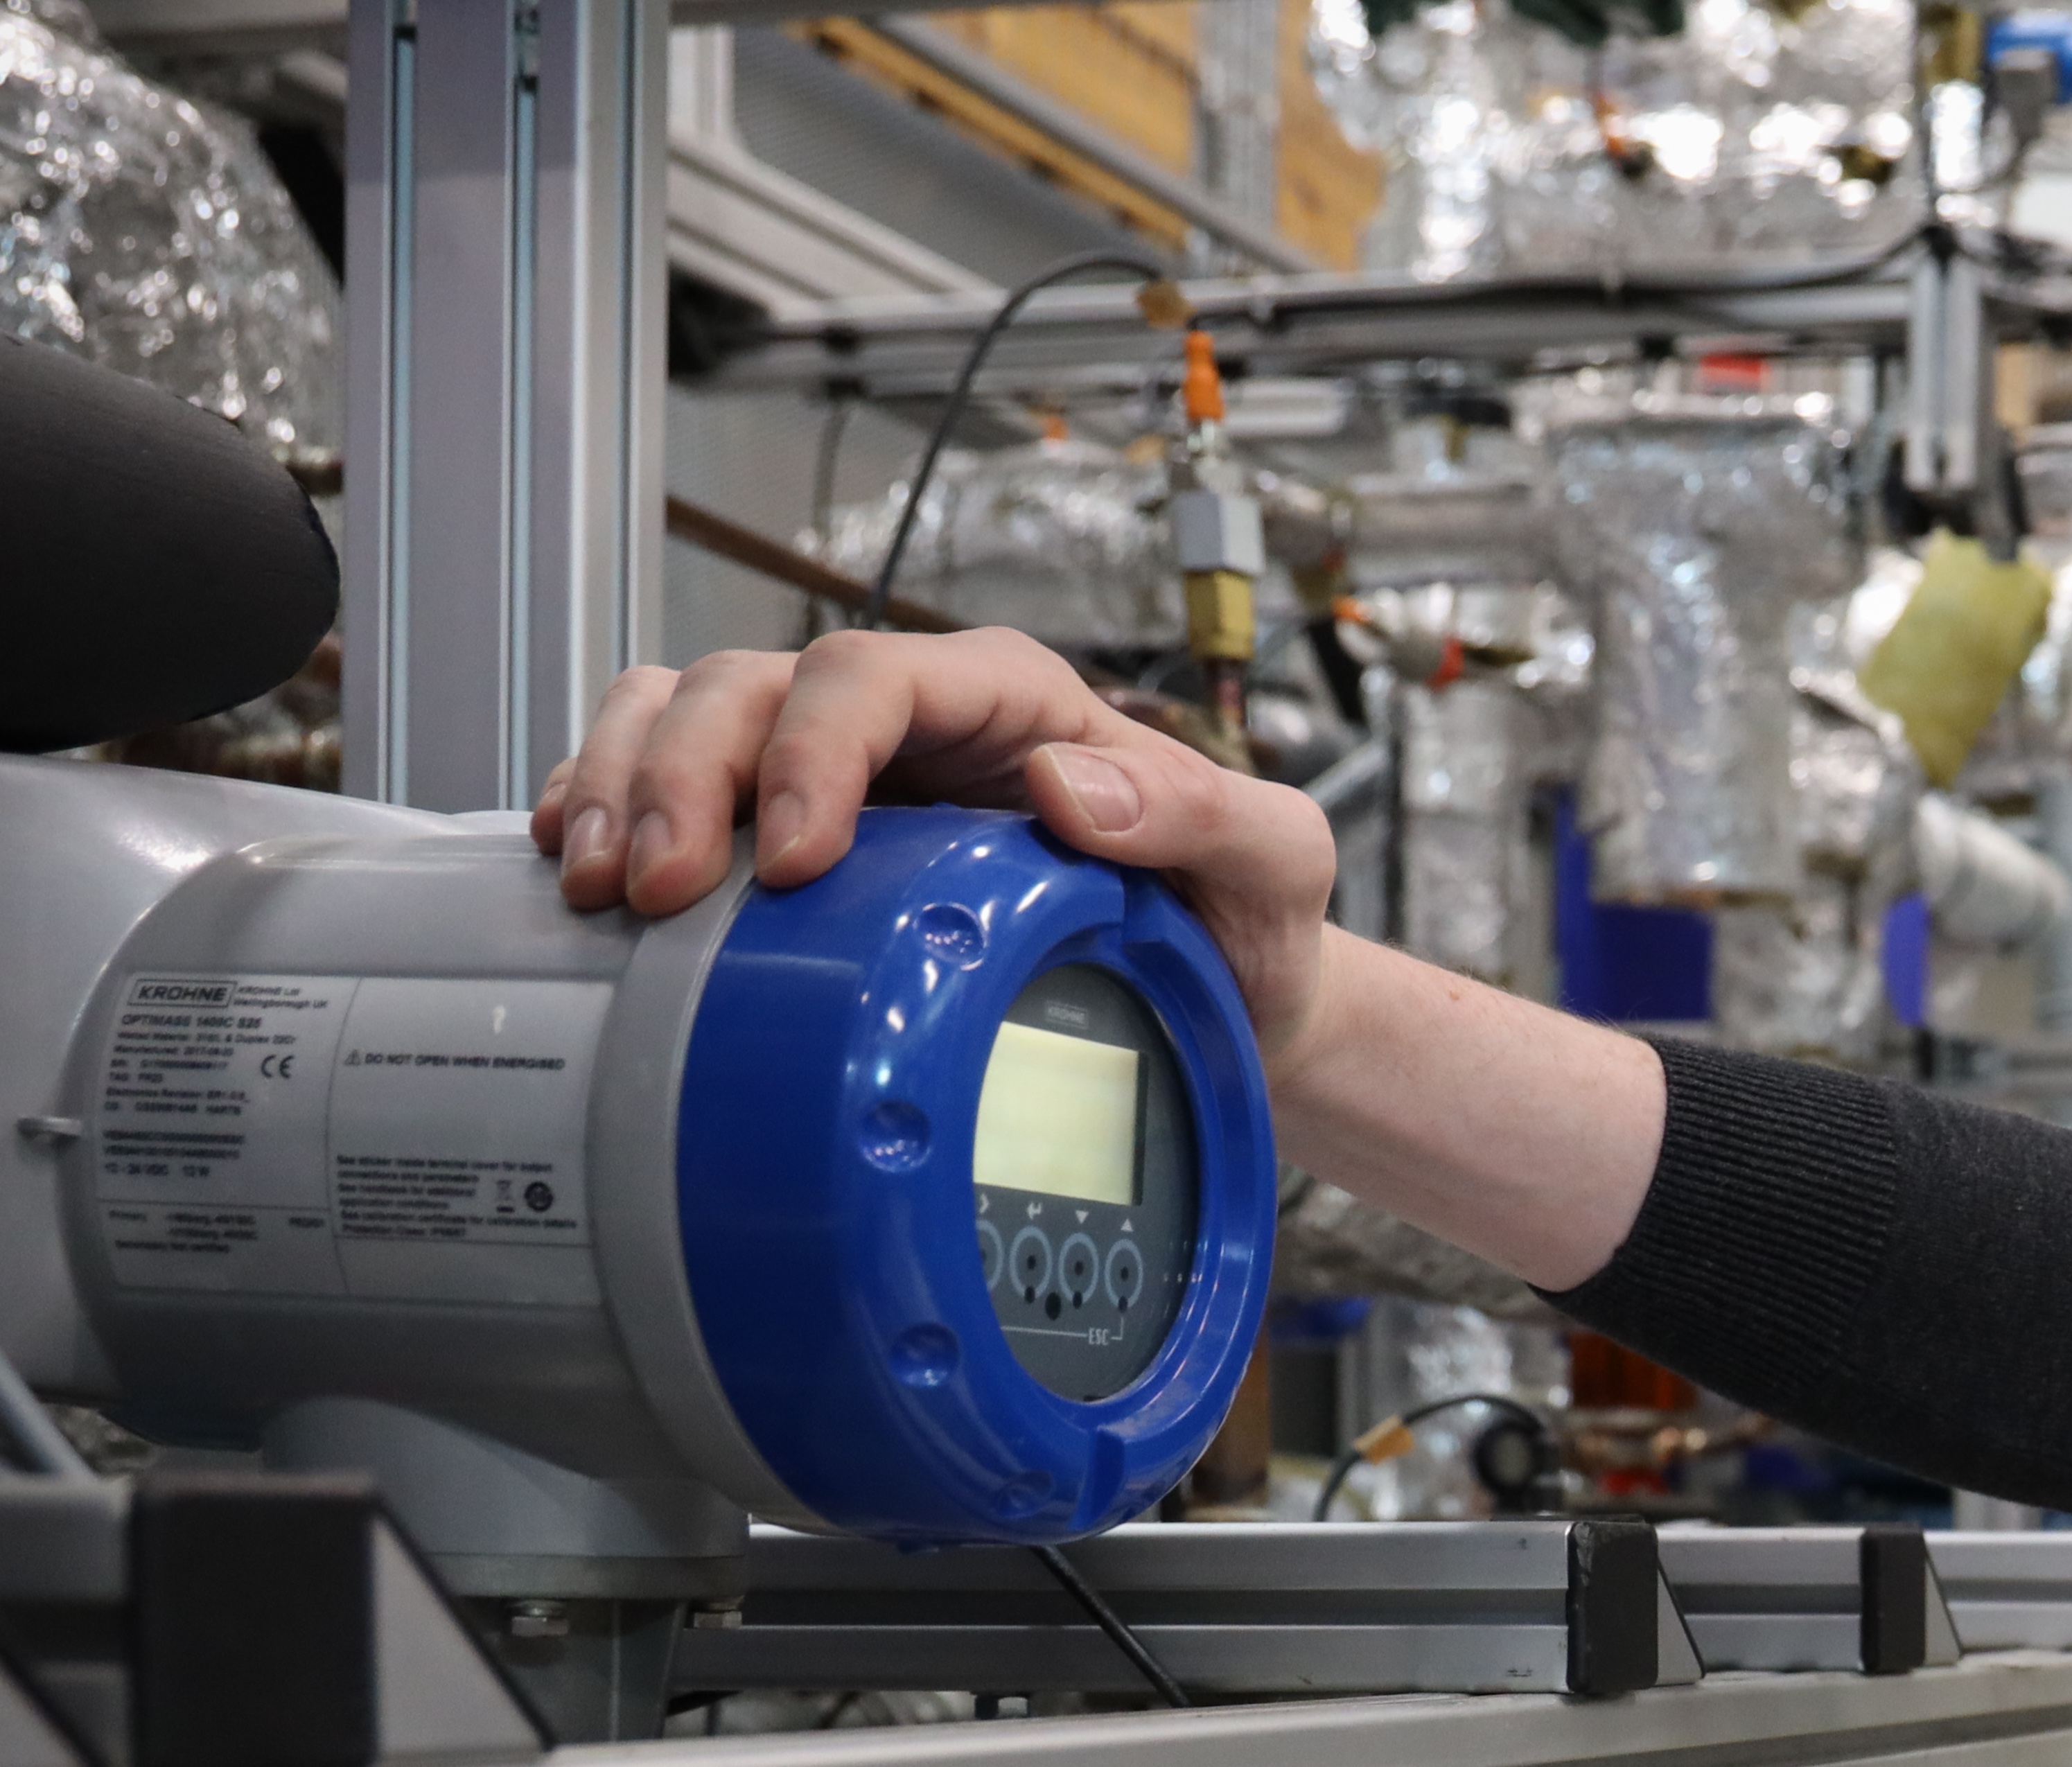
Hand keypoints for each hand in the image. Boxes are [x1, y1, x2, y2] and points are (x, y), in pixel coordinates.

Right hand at [531, 629, 1341, 1069]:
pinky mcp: (788, 841)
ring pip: (685, 717)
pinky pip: (665, 788)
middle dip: (683, 774)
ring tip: (594, 892)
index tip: (786, 859)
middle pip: (754, 687)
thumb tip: (1063, 783)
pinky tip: (576, 889)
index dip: (811, 748)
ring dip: (619, 787)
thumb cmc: (1243, 925)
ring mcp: (838, 778)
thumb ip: (1203, 812)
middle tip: (653, 892)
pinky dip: (606, 817)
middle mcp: (912, 723)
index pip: (877, 675)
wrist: (1221, 1008)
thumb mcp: (1272, 863)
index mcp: (1012, 702)